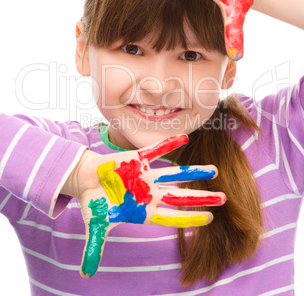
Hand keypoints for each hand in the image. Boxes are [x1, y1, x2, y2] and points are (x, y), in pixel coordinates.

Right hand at [63, 134, 225, 277]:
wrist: (85, 179)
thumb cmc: (94, 203)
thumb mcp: (96, 226)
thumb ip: (94, 247)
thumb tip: (86, 274)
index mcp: (143, 210)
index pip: (172, 217)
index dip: (190, 218)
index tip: (210, 219)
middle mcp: (150, 193)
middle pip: (181, 196)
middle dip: (202, 198)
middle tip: (224, 198)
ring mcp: (146, 175)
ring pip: (174, 173)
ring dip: (193, 171)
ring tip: (215, 170)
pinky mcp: (137, 159)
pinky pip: (156, 150)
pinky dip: (169, 145)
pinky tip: (184, 138)